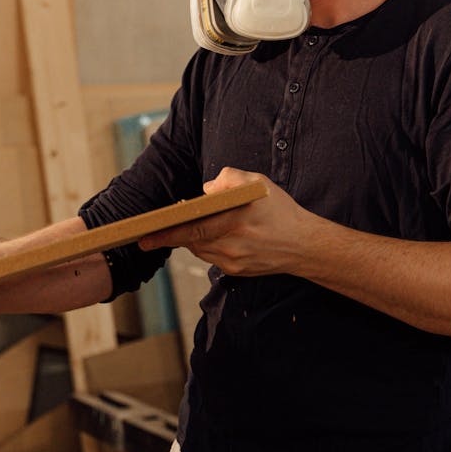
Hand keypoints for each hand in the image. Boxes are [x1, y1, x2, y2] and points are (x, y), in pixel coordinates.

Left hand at [138, 168, 315, 275]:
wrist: (304, 246)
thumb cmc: (280, 211)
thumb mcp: (258, 183)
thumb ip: (229, 179)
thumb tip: (205, 191)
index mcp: (236, 221)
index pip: (193, 229)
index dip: (167, 233)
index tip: (146, 235)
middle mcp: (232, 245)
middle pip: (192, 242)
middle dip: (171, 237)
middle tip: (150, 236)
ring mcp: (233, 262)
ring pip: (199, 250)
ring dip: (191, 239)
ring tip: (187, 228)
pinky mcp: (236, 271)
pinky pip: (211, 258)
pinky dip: (206, 247)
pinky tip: (211, 236)